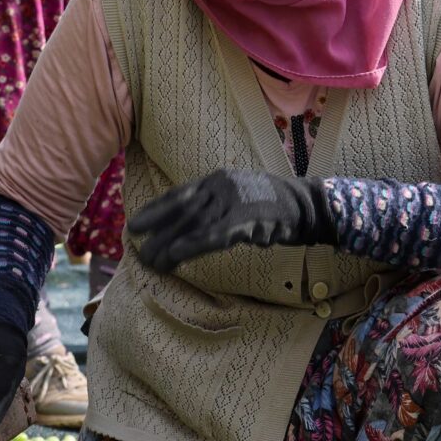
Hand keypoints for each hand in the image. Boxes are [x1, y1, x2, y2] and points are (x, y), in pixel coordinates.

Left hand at [127, 168, 331, 270]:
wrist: (305, 206)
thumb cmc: (271, 205)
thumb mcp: (237, 196)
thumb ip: (214, 205)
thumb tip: (187, 224)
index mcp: (216, 179)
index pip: (178, 195)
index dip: (155, 211)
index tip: (135, 225)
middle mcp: (221, 186)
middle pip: (182, 211)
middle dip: (158, 231)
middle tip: (138, 250)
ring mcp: (234, 201)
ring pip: (193, 224)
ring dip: (170, 244)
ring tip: (152, 261)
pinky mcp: (246, 220)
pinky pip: (214, 234)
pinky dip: (193, 244)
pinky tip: (176, 254)